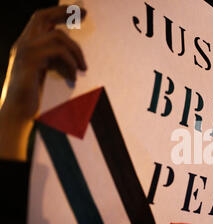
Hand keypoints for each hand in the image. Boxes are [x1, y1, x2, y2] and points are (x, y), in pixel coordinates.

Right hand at [0, 5, 86, 159]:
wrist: (18, 113)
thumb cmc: (33, 96)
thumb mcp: (45, 73)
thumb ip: (53, 60)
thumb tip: (74, 54)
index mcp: (26, 45)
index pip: (40, 19)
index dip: (59, 12)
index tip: (79, 12)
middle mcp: (22, 44)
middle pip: (42, 17)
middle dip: (64, 12)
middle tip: (85, 14)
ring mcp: (24, 51)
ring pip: (57, 36)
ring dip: (75, 51)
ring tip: (83, 67)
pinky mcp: (30, 62)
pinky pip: (58, 52)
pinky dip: (70, 63)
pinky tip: (74, 76)